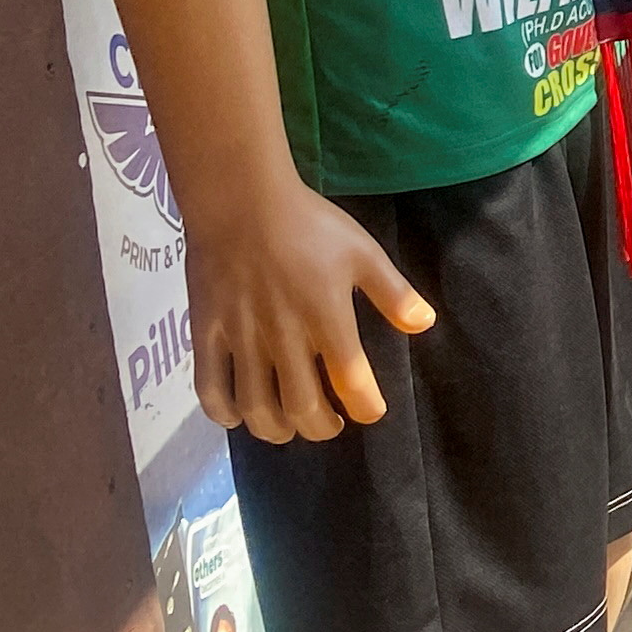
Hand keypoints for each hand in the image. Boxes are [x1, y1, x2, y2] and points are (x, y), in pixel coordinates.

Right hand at [186, 178, 434, 443]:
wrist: (241, 201)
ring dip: (277, 429)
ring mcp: (241, 338)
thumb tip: (425, 325)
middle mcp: (284, 337)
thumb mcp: (363, 253)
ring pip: (256, 407)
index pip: (351, 382)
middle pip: (301, 407)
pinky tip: (239, 416)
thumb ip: (393, 293)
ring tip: (291, 426)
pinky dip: (224, 413)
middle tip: (330, 424)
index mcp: (327, 318)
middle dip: (321, 427)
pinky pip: (209, 387)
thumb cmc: (309, 225)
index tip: (371, 412)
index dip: (365, 407)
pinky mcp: (206, 333)